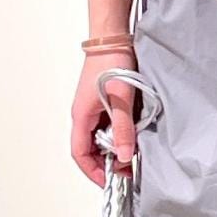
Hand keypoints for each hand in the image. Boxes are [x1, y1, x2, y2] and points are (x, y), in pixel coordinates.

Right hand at [71, 52, 138, 186]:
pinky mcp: (105, 101)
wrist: (114, 36)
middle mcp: (85, 114)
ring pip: (102, 137)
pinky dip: (121, 133)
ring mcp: (94, 108)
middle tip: (130, 168)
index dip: (94, 171)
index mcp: (81, 116)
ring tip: (135, 152)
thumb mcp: (120, 99)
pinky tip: (135, 132)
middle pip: (91, 149)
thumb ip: (123, 128)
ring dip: (116, 147)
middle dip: (108, 162)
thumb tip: (125, 155)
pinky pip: (109, 125)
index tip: (111, 181)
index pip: (80, 154)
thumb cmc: (111, 61)